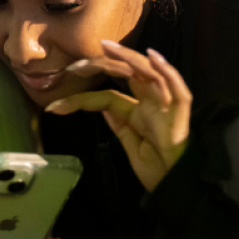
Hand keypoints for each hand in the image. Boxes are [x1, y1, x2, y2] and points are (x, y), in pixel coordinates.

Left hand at [46, 41, 190, 191]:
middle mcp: (153, 104)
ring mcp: (168, 107)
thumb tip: (104, 107)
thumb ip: (120, 125)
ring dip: (130, 59)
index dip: (84, 98)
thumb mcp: (131, 146)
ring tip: (108, 48)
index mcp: (140, 112)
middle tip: (78, 63)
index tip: (56, 106)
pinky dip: (168, 72)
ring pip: (151, 74)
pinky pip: (178, 90)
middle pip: (129, 76)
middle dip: (105, 64)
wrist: (177, 190)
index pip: (109, 96)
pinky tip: (153, 58)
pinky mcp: (182, 116)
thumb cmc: (158, 172)